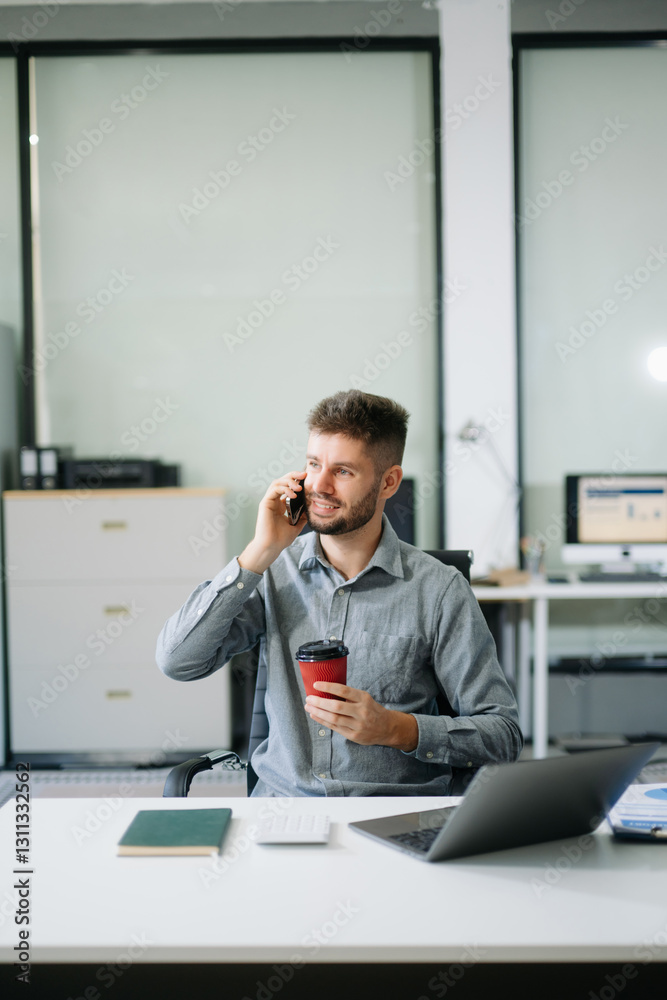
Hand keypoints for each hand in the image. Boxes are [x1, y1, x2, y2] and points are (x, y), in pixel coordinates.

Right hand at [239, 471, 306, 573]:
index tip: (307, 479)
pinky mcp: (265, 503)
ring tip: (299, 487)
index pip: (288, 487)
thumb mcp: (296, 525)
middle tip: (304, 474)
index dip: (296, 481)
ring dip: (289, 481)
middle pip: (282, 481)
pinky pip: (274, 489)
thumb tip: (311, 508)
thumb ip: (302, 516)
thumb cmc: (281, 539)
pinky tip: (293, 495)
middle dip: (293, 475)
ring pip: (277, 482)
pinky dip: (284, 489)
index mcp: (280, 505)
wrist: (272, 547)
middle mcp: (274, 501)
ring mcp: (269, 501)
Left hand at [304, 683, 418, 750]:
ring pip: (334, 719)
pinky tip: (315, 716)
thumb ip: (349, 696)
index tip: (316, 684)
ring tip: (308, 707)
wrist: (387, 728)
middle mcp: (361, 712)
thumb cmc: (371, 710)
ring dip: (318, 712)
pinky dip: (323, 721)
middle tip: (308, 698)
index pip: (344, 690)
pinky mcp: (354, 736)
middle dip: (319, 702)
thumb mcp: (364, 698)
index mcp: (364, 698)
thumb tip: (326, 690)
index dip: (328, 687)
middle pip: (336, 706)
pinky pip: (335, 728)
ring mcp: (358, 725)